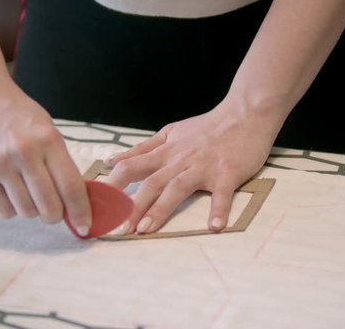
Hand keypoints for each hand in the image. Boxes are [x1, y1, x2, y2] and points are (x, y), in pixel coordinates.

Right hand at [0, 75, 91, 234]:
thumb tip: (75, 200)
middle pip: (50, 206)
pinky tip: (14, 195)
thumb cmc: (20, 114)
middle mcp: (25, 154)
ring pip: (27, 212)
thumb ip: (61, 162)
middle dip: (57, 216)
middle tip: (57, 211)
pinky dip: (13, 210)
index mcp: (49, 141)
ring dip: (35, 212)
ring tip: (33, 197)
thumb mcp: (49, 130)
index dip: (82, 212)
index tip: (86, 226)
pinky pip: (4, 210)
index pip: (71, 187)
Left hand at [104, 103, 277, 233]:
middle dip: (131, 207)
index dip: (113, 187)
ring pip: (177, 188)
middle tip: (119, 229)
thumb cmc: (208, 127)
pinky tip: (214, 226)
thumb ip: (143, 148)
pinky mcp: (227, 172)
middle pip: (150, 183)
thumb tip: (113, 160)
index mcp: (165, 151)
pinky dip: (218, 209)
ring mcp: (203, 167)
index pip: (131, 167)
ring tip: (146, 230)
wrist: (244, 114)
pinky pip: (221, 193)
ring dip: (161, 209)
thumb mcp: (171, 132)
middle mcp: (180, 160)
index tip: (100, 206)